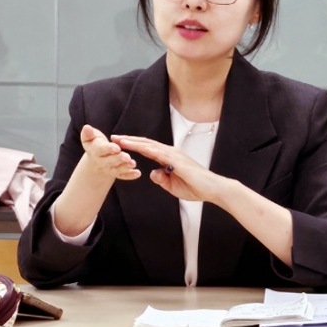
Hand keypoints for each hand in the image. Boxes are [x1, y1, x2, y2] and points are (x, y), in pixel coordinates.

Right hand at [77, 125, 140, 181]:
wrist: (94, 161)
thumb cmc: (94, 144)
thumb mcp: (89, 138)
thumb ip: (88, 134)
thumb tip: (86, 127)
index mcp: (95, 151)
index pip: (101, 150)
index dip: (109, 148)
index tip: (117, 147)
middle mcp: (101, 162)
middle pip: (110, 161)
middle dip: (119, 159)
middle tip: (127, 157)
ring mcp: (108, 169)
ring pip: (117, 169)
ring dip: (125, 167)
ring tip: (133, 163)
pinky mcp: (116, 173)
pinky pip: (123, 176)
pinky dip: (130, 175)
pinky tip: (138, 173)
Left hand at [111, 135, 227, 202]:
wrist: (213, 189)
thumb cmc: (196, 187)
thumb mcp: (172, 186)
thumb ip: (161, 179)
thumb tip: (151, 173)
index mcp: (169, 157)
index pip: (147, 148)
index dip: (133, 145)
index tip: (119, 143)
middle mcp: (170, 153)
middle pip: (146, 143)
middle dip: (129, 140)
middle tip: (113, 137)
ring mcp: (175, 155)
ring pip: (151, 145)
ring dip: (135, 142)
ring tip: (121, 140)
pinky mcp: (179, 161)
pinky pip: (161, 154)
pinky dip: (149, 150)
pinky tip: (139, 147)